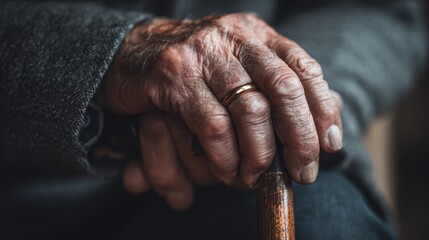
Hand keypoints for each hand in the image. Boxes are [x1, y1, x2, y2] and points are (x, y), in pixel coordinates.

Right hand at [97, 13, 342, 208]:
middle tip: (302, 172)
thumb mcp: (241, 68)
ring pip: (250, 110)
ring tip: (255, 177)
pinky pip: (212, 124)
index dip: (322, 109)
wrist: (134, 52)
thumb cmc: (197, 70)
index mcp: (256, 34)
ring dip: (260, 154)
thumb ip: (280, 90)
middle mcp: (234, 37)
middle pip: (284, 88)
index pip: (304, 68)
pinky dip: (225, 156)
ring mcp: (203, 53)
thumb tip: (328, 125)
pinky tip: (226, 170)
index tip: (329, 145)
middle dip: (300, 138)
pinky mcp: (174, 75)